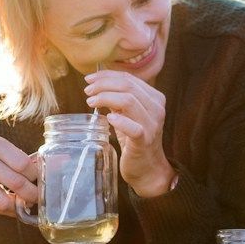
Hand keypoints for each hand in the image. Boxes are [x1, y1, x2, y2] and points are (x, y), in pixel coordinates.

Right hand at [0, 137, 41, 215]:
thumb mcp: (0, 152)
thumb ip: (21, 160)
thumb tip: (51, 170)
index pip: (23, 163)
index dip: (35, 176)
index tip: (38, 180)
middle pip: (16, 183)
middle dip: (32, 194)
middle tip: (37, 197)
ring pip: (5, 202)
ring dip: (19, 206)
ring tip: (24, 203)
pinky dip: (7, 211)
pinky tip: (10, 205)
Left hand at [83, 70, 172, 197]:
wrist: (148, 168)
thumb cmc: (135, 139)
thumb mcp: (128, 115)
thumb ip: (119, 99)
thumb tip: (98, 83)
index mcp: (155, 98)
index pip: (129, 78)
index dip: (107, 75)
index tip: (89, 79)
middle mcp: (157, 109)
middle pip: (127, 86)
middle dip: (103, 85)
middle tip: (87, 91)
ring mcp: (152, 125)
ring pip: (128, 101)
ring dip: (105, 98)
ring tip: (91, 102)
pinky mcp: (145, 141)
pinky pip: (133, 127)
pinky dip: (119, 120)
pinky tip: (108, 118)